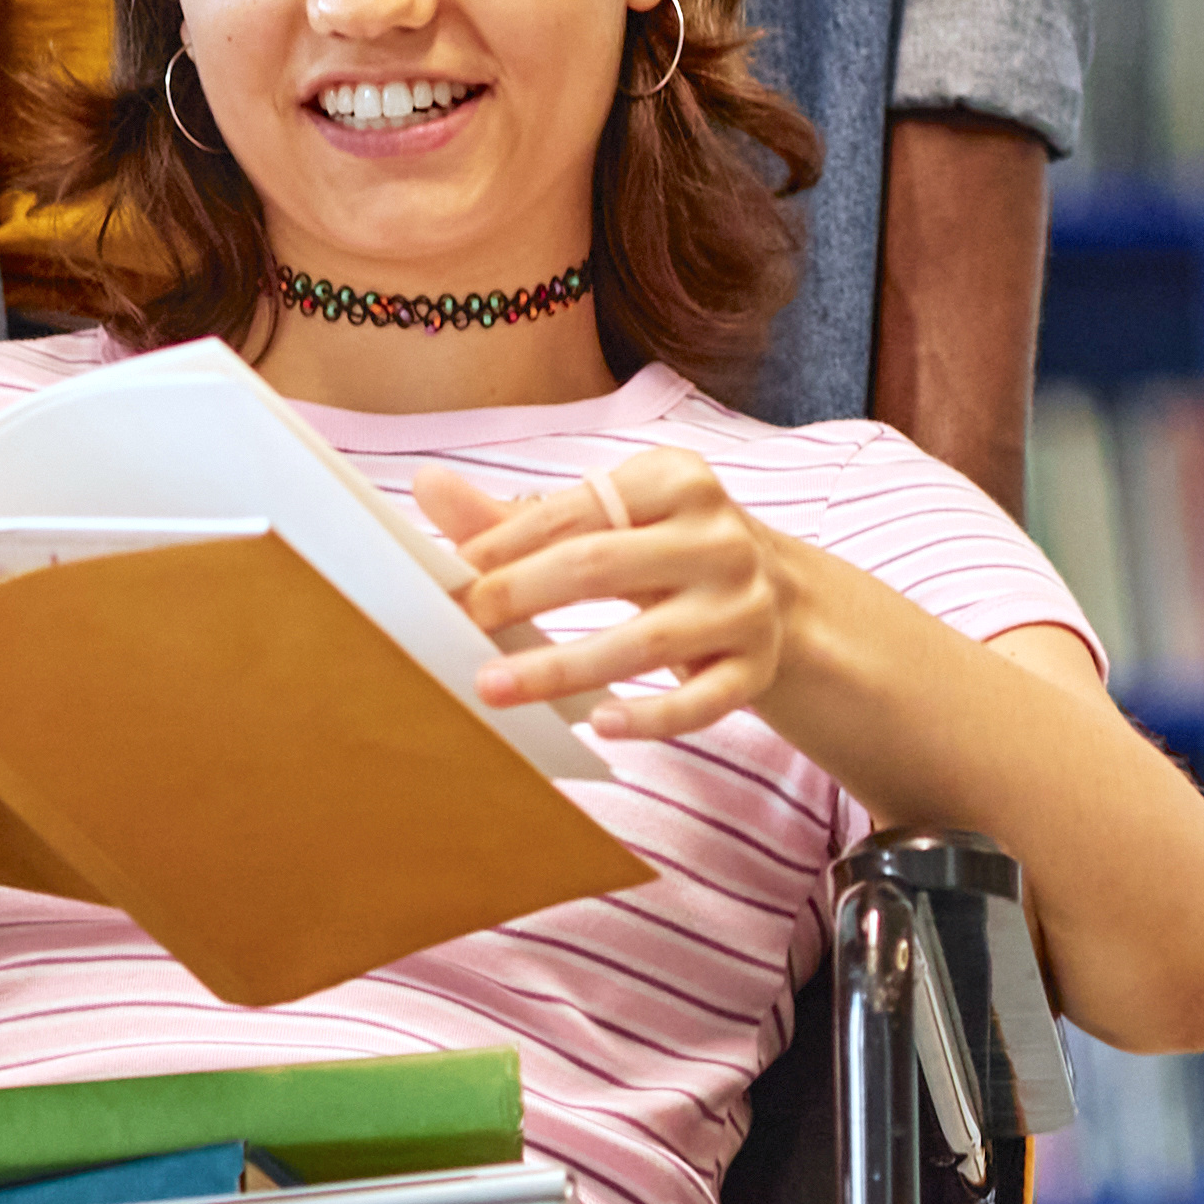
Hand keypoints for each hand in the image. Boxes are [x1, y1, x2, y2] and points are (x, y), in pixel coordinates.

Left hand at [421, 449, 814, 745]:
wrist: (776, 594)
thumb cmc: (663, 550)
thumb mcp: (607, 521)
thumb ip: (516, 517)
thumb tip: (426, 485)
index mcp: (676, 480)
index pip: (574, 514)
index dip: (505, 546)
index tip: (452, 579)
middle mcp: (717, 537)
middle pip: (601, 568)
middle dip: (520, 598)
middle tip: (461, 628)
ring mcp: (743, 605)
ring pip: (644, 642)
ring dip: (561, 668)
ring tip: (494, 688)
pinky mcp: (755, 668)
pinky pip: (700, 703)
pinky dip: (649, 717)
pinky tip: (598, 724)